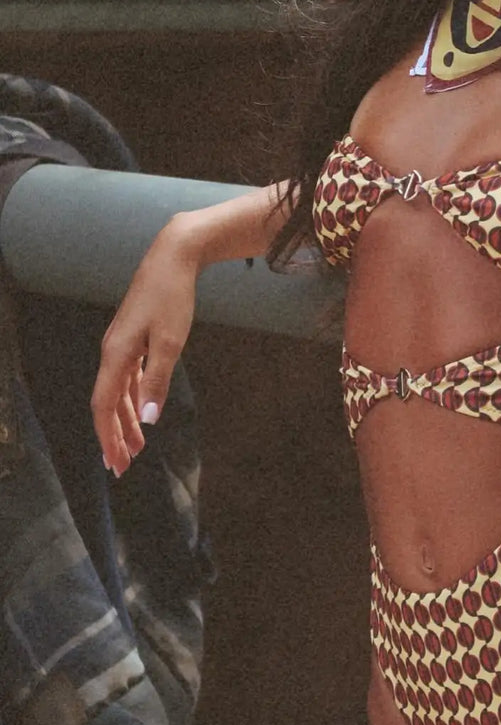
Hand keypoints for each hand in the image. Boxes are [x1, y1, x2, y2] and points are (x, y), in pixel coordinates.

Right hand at [91, 225, 199, 475]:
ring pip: (118, 392)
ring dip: (125, 420)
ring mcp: (121, 345)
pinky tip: (141, 412)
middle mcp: (112, 352)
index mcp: (116, 355)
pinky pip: (127, 377)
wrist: (174, 257)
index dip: (108, 436)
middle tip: (123, 467)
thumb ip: (158, 381)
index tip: (116, 463)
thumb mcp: (170, 342)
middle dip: (114, 436)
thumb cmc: (172, 297)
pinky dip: (133, 398)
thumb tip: (149, 420)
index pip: (104, 406)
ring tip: (136, 447)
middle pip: (107, 403)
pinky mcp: (133, 338)